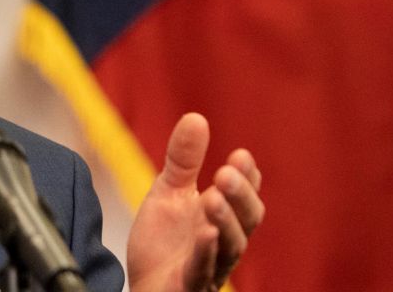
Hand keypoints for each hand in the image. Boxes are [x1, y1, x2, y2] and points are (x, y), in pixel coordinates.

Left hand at [125, 113, 263, 291]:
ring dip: (225, 221)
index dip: (247, 178)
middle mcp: (224, 242)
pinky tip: (205, 234)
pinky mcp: (191, 286)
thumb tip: (196, 117)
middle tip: (226, 172)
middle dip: (240, 196)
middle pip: (246, 220)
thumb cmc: (165, 243)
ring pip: (230, 247)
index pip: (244, 196)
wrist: (145, 284)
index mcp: (223, 217)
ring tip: (213, 196)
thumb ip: (184, 160)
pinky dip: (206, 253)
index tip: (241, 156)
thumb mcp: (170, 193)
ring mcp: (211, 267)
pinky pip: (203, 271)